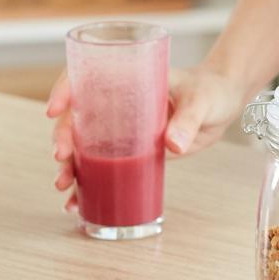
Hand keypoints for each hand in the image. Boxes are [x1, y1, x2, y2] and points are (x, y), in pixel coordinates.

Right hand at [45, 64, 247, 207]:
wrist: (224, 103)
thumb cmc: (211, 90)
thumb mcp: (200, 101)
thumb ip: (188, 121)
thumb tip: (173, 144)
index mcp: (127, 79)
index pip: (85, 77)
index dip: (64, 91)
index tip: (54, 110)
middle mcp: (117, 102)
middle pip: (77, 117)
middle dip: (63, 138)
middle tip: (61, 158)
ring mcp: (122, 127)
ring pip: (84, 145)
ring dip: (70, 166)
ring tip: (63, 186)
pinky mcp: (131, 149)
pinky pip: (104, 164)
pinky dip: (89, 183)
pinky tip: (77, 202)